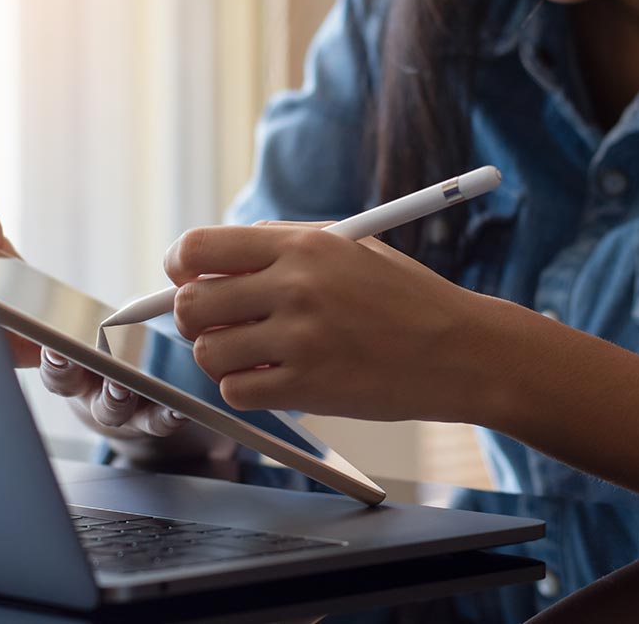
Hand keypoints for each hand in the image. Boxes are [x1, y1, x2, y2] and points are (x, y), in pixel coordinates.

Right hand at [0, 190, 192, 439]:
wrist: (98, 365)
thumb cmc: (48, 320)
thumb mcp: (19, 278)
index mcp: (42, 353)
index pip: (31, 353)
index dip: (42, 351)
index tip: (51, 342)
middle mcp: (73, 382)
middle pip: (66, 384)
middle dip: (68, 373)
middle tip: (74, 359)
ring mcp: (107, 400)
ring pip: (109, 408)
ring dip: (115, 399)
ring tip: (126, 385)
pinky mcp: (143, 412)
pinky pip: (153, 419)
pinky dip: (164, 416)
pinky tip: (176, 409)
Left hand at [163, 222, 503, 422]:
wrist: (459, 350)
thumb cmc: (405, 297)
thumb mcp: (348, 246)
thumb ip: (281, 246)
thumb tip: (208, 260)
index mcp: (302, 245)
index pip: (198, 248)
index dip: (179, 266)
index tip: (184, 279)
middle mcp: (295, 288)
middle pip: (190, 305)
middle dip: (194, 318)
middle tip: (220, 323)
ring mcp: (300, 341)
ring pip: (208, 354)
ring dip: (221, 357)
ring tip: (256, 352)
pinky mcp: (307, 388)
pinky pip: (236, 393)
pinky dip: (246, 388)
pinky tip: (276, 377)